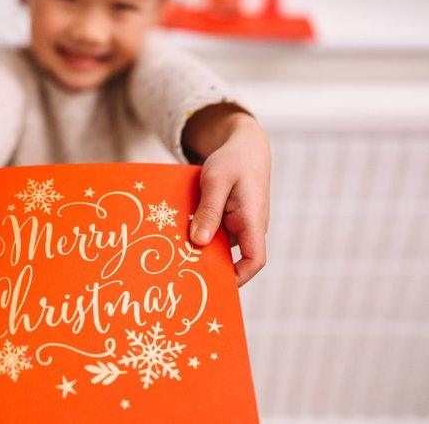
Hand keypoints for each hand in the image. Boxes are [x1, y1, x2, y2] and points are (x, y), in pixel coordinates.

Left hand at [188, 113, 269, 286]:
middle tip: (180, 272)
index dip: (238, 277)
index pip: (255, 260)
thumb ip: (209, 211)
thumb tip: (198, 242)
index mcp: (252, 220)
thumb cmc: (233, 160)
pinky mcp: (230, 219)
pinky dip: (200, 234)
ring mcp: (239, 224)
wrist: (244, 144)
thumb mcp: (215, 181)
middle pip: (233, 258)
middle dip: (210, 266)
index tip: (214, 283)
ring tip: (173, 256)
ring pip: (221, 246)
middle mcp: (249, 227)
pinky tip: (178, 235)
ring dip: (201, 249)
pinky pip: (215, 233)